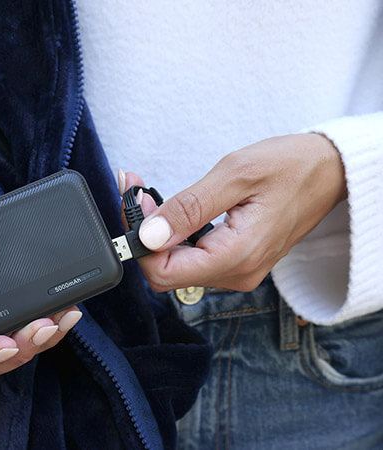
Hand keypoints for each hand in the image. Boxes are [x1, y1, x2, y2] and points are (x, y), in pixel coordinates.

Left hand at [120, 133, 346, 291]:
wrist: (330, 171)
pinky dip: (174, 234)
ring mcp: (237, 269)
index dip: (140, 241)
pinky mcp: (236, 260)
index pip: (164, 273)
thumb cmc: (291, 167)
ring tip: (147, 195)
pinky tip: (170, 210)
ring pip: (176, 264)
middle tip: (135, 192)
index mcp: (237, 256)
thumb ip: (189, 208)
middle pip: (166, 272)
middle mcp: (236, 273)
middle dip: (143, 234)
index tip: (134, 204)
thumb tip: (148, 235)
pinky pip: (192, 257)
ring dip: (156, 232)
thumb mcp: (236, 175)